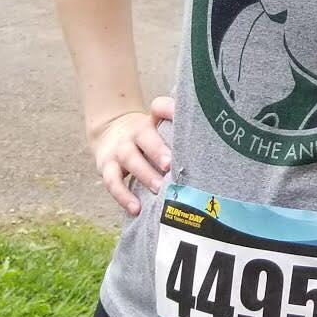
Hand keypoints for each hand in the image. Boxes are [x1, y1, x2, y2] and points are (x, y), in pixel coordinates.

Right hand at [89, 93, 174, 215]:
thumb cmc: (147, 134)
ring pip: (131, 160)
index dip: (170, 110)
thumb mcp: (158, 125)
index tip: (185, 120)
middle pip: (146, 138)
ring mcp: (119, 150)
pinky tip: (136, 208)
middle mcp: (134, 133)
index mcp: (151, 121)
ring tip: (160, 188)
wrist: (109, 131)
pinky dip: (124, 197)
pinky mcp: (106, 168)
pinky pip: (113, 183)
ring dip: (146, 175)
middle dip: (159, 151)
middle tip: (172, 164)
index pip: (159, 108)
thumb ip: (177, 129)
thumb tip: (209, 136)